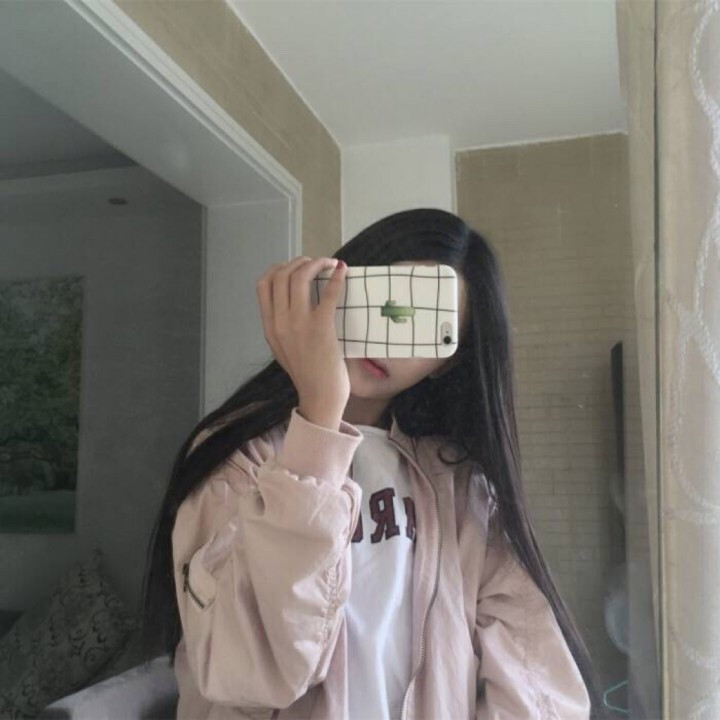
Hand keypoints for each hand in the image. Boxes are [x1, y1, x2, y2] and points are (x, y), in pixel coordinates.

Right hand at [256, 256, 349, 421]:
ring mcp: (298, 324)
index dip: (277, 268)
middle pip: (280, 276)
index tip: (292, 266)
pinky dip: (335, 277)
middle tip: (314, 262)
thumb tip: (293, 306)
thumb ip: (283, 329)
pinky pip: (327, 293)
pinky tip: (342, 271)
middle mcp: (279, 322)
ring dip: (315, 263)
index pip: (262, 285)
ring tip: (328, 263)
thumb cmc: (307, 376)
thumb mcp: (283, 350)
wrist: (319, 398)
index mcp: (269, 327)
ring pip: (299, 278)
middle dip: (298, 262)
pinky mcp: (321, 327)